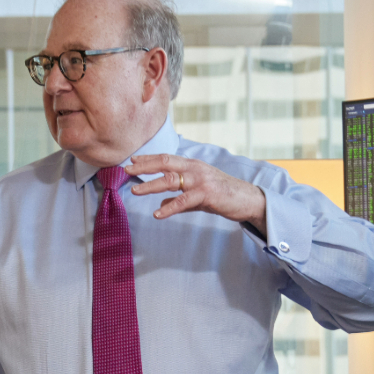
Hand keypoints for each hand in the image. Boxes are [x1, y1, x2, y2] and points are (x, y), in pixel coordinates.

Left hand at [127, 154, 267, 234]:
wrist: (248, 200)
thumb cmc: (223, 196)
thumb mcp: (198, 195)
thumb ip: (179, 200)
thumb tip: (161, 205)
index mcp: (192, 165)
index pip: (166, 159)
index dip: (148, 159)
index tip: (131, 160)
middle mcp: (195, 168)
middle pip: (164, 163)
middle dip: (144, 166)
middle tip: (126, 170)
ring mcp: (201, 179)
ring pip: (170, 180)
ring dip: (150, 185)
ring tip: (135, 191)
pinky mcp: (207, 193)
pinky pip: (184, 201)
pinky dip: (169, 208)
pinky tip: (158, 214)